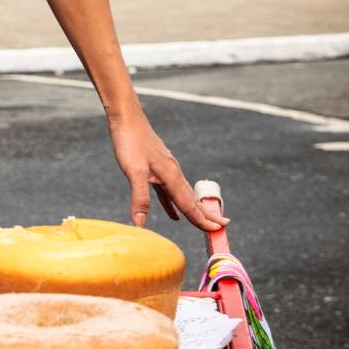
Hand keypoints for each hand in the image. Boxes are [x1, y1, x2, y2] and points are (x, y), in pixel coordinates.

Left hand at [107, 107, 227, 233]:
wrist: (126, 117)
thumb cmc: (130, 142)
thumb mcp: (133, 171)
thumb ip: (140, 197)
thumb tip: (140, 224)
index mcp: (171, 176)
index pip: (189, 204)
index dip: (201, 219)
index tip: (216, 231)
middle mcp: (173, 173)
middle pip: (192, 200)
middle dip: (206, 215)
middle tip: (222, 228)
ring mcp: (166, 170)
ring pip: (183, 195)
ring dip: (193, 210)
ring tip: (204, 222)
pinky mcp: (156, 168)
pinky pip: (168, 191)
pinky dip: (173, 204)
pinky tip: (173, 214)